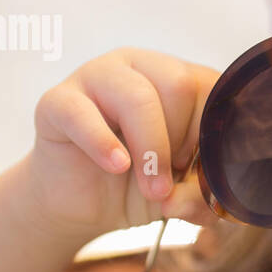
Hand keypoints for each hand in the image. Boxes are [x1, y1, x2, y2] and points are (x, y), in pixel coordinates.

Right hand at [24, 47, 225, 238]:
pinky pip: (81, 113)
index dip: (213, 135)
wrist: (82, 203)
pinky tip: (117, 166)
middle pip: (178, 85)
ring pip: (137, 96)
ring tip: (153, 189)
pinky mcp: (58, 101)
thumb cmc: (141, 184)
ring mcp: (98, 77)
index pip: (213, 87)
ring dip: (151, 149)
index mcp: (180, 79)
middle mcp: (141, 68)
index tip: (202, 172)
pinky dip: (103, 144)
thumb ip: (202, 195)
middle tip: (171, 179)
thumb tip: (195, 199)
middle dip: (181, 141)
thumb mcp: (185, 193)